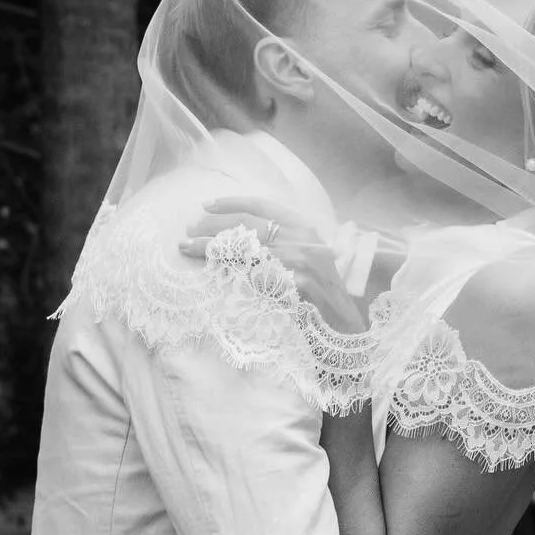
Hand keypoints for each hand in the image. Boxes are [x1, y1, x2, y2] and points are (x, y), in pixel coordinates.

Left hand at [179, 195, 365, 333]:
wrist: (347, 330)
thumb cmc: (322, 299)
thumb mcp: (305, 262)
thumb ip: (280, 246)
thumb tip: (238, 238)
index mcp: (305, 228)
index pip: (262, 207)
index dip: (231, 204)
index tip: (205, 205)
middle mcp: (303, 240)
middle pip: (247, 226)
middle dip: (212, 227)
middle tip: (187, 232)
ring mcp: (299, 263)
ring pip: (244, 249)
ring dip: (211, 249)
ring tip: (188, 248)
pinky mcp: (295, 287)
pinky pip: (253, 278)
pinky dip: (229, 275)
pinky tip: (210, 275)